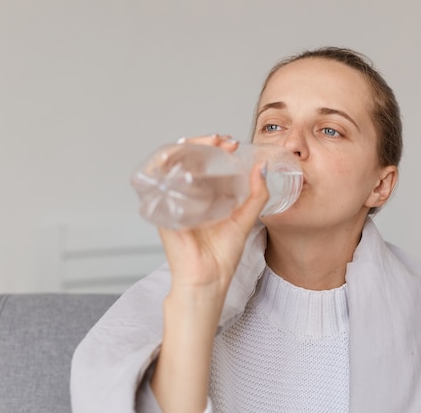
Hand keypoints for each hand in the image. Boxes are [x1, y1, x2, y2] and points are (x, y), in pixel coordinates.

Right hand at [158, 134, 268, 300]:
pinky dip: (164, 165)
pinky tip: (180, 157)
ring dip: (186, 148)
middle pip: (187, 158)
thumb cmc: (222, 256)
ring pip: (171, 164)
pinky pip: (158, 181)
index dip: (216, 147)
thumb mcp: (245, 219)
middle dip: (202, 142)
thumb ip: (257, 195)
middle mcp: (187, 196)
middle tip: (221, 140)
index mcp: (206, 196)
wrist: (208, 280)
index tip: (232, 143)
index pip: (205, 163)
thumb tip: (263, 168)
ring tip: (207, 144)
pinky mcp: (162, 210)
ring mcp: (172, 201)